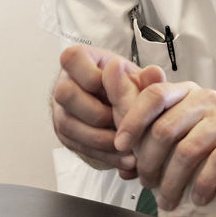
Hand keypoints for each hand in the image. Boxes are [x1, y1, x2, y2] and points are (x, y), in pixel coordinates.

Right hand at [52, 45, 140, 178]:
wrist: (124, 112)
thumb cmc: (129, 89)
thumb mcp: (140, 81)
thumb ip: (148, 79)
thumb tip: (154, 72)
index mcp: (80, 61)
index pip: (71, 58)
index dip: (91, 75)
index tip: (112, 87)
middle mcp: (64, 84)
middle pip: (65, 93)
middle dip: (97, 111)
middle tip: (122, 120)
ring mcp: (61, 111)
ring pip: (69, 125)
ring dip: (102, 139)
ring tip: (130, 146)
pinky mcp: (66, 136)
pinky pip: (79, 147)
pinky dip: (105, 156)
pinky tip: (126, 159)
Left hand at [105, 64, 215, 208]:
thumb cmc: (202, 142)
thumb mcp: (170, 124)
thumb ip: (140, 106)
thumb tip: (112, 70)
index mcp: (185, 91)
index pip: (154, 95)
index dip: (132, 121)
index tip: (119, 147)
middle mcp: (208, 98)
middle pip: (166, 128)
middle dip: (149, 163)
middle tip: (146, 185)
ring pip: (189, 150)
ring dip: (172, 183)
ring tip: (167, 201)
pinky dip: (202, 185)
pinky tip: (196, 198)